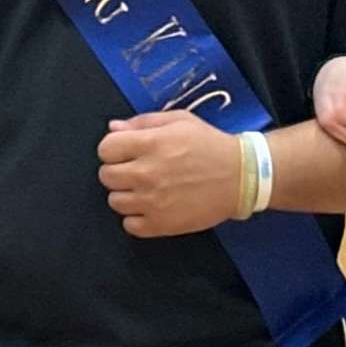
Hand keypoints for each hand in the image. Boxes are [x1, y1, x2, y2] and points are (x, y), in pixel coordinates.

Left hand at [97, 111, 245, 235]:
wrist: (240, 176)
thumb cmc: (209, 145)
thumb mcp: (179, 121)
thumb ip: (143, 122)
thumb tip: (113, 128)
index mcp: (150, 144)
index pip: (105, 149)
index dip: (114, 149)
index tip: (127, 152)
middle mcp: (147, 173)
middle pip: (106, 176)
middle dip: (118, 171)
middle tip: (137, 170)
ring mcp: (153, 202)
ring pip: (115, 201)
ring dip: (127, 195)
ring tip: (147, 189)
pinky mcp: (162, 224)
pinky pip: (129, 225)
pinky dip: (136, 218)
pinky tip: (151, 207)